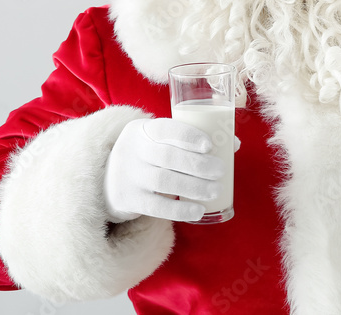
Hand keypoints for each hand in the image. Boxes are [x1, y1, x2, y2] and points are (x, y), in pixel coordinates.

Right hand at [104, 118, 230, 222]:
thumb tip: (233, 143)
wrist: (107, 180)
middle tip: (220, 171)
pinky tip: (198, 210)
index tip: (209, 146)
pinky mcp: (129, 200)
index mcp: (142, 130)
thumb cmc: (147, 156)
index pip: (165, 129)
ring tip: (215, 190)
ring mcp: (128, 176)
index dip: (189, 137)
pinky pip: (156, 207)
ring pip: (164, 181)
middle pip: (167, 156)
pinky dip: (180, 210)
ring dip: (194, 186)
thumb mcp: (157, 141)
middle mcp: (132, 150)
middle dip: (198, 165)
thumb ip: (189, 140)